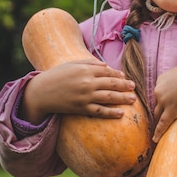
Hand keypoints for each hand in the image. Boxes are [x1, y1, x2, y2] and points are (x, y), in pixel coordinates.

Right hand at [20, 58, 136, 124]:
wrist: (41, 92)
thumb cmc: (56, 76)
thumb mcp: (72, 64)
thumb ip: (89, 62)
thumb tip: (106, 65)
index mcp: (85, 69)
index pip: (107, 71)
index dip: (117, 75)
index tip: (125, 77)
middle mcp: (87, 82)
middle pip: (111, 83)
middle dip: (124, 85)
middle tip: (134, 87)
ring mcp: (85, 96)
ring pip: (108, 97)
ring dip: (122, 98)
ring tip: (133, 100)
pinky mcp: (81, 108)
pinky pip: (99, 111)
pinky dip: (111, 113)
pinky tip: (120, 113)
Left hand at [152, 61, 176, 142]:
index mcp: (161, 79)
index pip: (159, 92)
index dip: (163, 99)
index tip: (166, 104)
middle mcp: (159, 90)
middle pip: (157, 103)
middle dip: (160, 110)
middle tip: (162, 117)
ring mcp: (164, 101)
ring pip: (158, 114)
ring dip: (159, 120)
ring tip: (158, 129)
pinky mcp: (172, 110)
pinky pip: (163, 123)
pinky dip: (158, 132)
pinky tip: (155, 139)